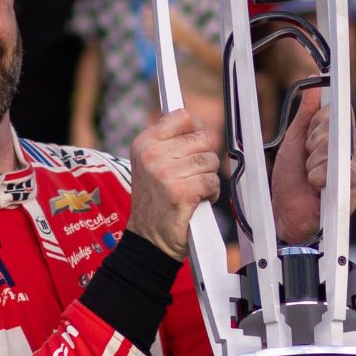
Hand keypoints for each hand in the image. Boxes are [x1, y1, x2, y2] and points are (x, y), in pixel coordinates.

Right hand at [126, 110, 221, 259]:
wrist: (149, 239)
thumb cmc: (156, 202)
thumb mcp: (151, 165)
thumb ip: (170, 143)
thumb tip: (197, 123)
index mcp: (144, 144)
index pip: (182, 116)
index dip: (196, 129)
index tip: (195, 143)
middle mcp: (152, 155)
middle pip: (202, 139)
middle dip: (205, 158)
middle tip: (192, 174)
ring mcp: (165, 173)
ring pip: (210, 161)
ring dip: (208, 178)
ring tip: (193, 189)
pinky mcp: (180, 191)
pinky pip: (212, 182)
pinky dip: (211, 193)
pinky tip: (198, 201)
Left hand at [270, 88, 355, 243]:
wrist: (285, 212)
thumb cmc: (290, 180)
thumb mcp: (293, 141)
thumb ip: (305, 116)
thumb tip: (313, 86)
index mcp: (339, 137)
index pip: (336, 113)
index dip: (318, 124)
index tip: (307, 140)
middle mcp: (352, 150)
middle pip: (334, 129)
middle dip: (312, 146)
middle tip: (307, 165)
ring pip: (335, 149)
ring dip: (314, 164)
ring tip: (312, 178)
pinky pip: (341, 169)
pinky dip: (321, 178)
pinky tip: (319, 188)